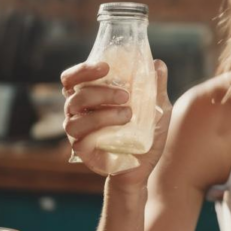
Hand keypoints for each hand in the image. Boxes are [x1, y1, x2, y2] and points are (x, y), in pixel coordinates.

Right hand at [60, 60, 172, 185]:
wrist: (143, 167)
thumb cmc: (146, 135)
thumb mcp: (157, 110)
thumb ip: (156, 88)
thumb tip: (158, 63)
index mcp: (90, 98)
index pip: (72, 79)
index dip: (83, 70)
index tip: (106, 66)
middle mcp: (79, 113)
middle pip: (74, 95)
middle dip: (100, 92)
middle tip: (125, 95)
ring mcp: (78, 133)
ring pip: (75, 118)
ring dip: (102, 114)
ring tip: (128, 115)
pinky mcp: (82, 151)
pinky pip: (81, 140)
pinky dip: (98, 133)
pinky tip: (118, 131)